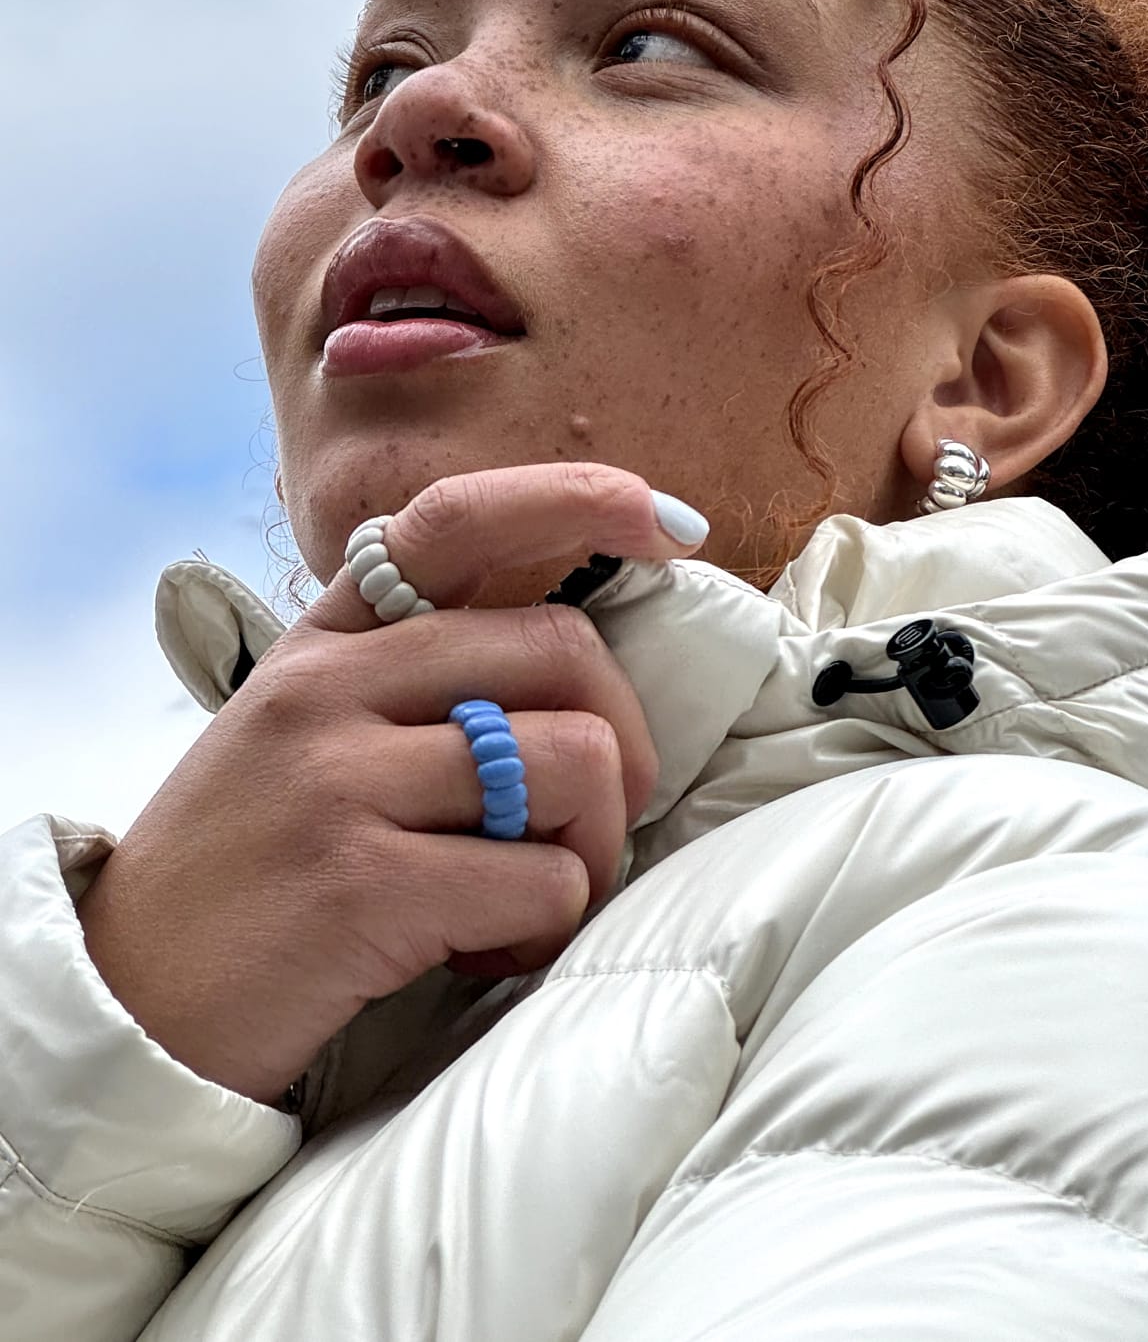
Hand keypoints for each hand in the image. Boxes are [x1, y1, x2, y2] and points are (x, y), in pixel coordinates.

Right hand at [76, 463, 705, 1105]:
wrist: (127, 1006)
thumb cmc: (246, 867)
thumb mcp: (304, 735)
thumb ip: (413, 685)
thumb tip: (574, 671)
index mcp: (326, 642)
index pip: (456, 523)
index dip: (573, 500)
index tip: (663, 523)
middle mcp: (331, 688)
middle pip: (563, 648)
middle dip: (623, 741)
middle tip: (594, 819)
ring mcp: (340, 780)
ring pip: (574, 759)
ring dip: (592, 845)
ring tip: (529, 897)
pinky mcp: (358, 885)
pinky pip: (541, 881)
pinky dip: (545, 928)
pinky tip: (483, 952)